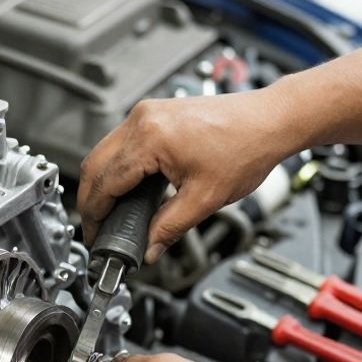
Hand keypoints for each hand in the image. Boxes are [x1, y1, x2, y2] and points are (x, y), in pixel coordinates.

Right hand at [78, 86, 307, 262]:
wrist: (270, 121)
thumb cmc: (247, 148)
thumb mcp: (204, 199)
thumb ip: (169, 228)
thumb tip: (149, 249)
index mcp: (150, 138)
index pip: (105, 181)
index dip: (95, 214)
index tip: (95, 235)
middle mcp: (142, 119)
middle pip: (95, 163)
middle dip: (91, 200)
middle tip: (96, 229)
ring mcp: (147, 112)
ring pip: (105, 151)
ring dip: (102, 182)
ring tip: (110, 213)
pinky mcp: (155, 113)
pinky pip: (122, 142)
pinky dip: (117, 167)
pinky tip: (126, 188)